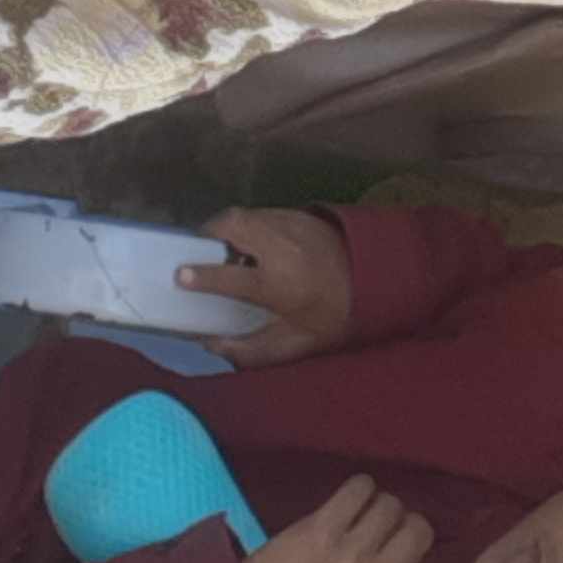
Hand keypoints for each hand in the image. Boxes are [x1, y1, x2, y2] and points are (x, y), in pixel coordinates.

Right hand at [197, 209, 357, 368]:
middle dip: (209, 234)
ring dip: (228, 226)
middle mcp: (282, 247)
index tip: (181, 276)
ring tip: (223, 244)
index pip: (231, 276)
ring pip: (246, 214)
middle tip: (200, 249)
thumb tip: (211, 345)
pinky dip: (250, 223)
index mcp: (280, 283)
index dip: (203, 276)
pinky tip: (253, 241)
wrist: (380, 280)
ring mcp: (292, 224)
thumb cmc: (334, 317)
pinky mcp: (301, 213)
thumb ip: (250, 349)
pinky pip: (263, 212)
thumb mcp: (295, 345)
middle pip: (233, 226)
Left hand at [246, 477, 465, 562]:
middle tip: (388, 540)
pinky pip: (359, 489)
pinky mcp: (321, 529)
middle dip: (408, 529)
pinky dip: (359, 491)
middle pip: (419, 531)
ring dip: (380, 510)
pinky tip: (349, 506)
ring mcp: (348, 555)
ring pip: (390, 506)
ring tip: (363, 524)